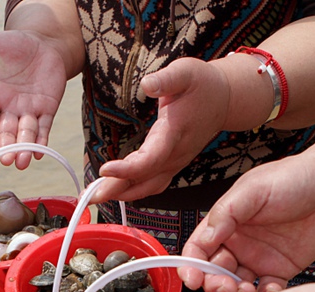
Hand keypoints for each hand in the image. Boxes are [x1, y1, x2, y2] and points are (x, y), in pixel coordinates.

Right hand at [0, 31, 66, 168]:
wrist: (42, 45)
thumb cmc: (14, 45)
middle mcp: (9, 107)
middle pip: (6, 130)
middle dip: (6, 144)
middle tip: (4, 159)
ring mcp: (28, 111)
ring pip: (25, 133)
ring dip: (23, 148)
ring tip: (21, 162)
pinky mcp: (47, 110)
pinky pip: (44, 128)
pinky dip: (41, 141)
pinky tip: (38, 153)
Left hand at [96, 58, 229, 201]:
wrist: (224, 99)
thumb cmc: (203, 83)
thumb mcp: (186, 72)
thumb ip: (166, 79)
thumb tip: (147, 85)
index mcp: (174, 133)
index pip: (150, 159)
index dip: (128, 169)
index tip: (104, 169)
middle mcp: (176, 154)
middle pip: (145, 180)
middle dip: (117, 189)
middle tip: (90, 195)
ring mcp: (175, 162)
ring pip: (149, 187)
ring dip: (123, 194)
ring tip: (97, 195)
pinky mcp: (173, 164)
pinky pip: (152, 184)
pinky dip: (133, 190)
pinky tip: (115, 191)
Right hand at [179, 151, 314, 291]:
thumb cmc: (296, 177)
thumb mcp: (253, 190)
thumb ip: (225, 214)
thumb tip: (206, 239)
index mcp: (226, 222)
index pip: (198, 249)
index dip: (191, 266)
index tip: (192, 279)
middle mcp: (238, 242)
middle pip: (214, 273)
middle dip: (214, 284)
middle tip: (225, 286)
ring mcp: (258, 258)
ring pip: (235, 287)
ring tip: (245, 290)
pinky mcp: (280, 270)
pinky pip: (265, 291)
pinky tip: (269, 288)